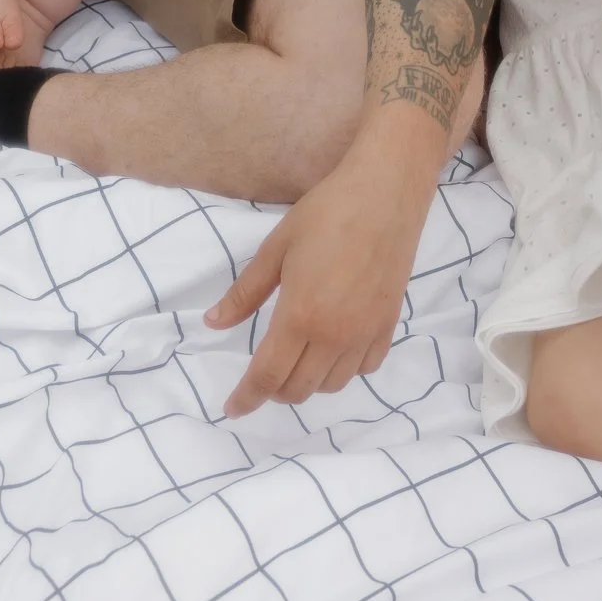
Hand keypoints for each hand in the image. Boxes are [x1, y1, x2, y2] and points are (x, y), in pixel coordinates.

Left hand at [205, 149, 426, 415]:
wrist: (385, 192)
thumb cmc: (326, 213)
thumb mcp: (276, 248)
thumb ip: (245, 292)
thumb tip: (213, 323)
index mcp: (300, 316)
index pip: (268, 376)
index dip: (247, 398)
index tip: (232, 408)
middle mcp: (334, 335)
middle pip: (299, 389)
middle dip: (274, 390)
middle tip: (263, 371)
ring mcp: (365, 333)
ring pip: (332, 385)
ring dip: (309, 381)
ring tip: (298, 357)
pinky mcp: (388, 324)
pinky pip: (365, 368)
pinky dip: (344, 369)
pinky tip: (335, 347)